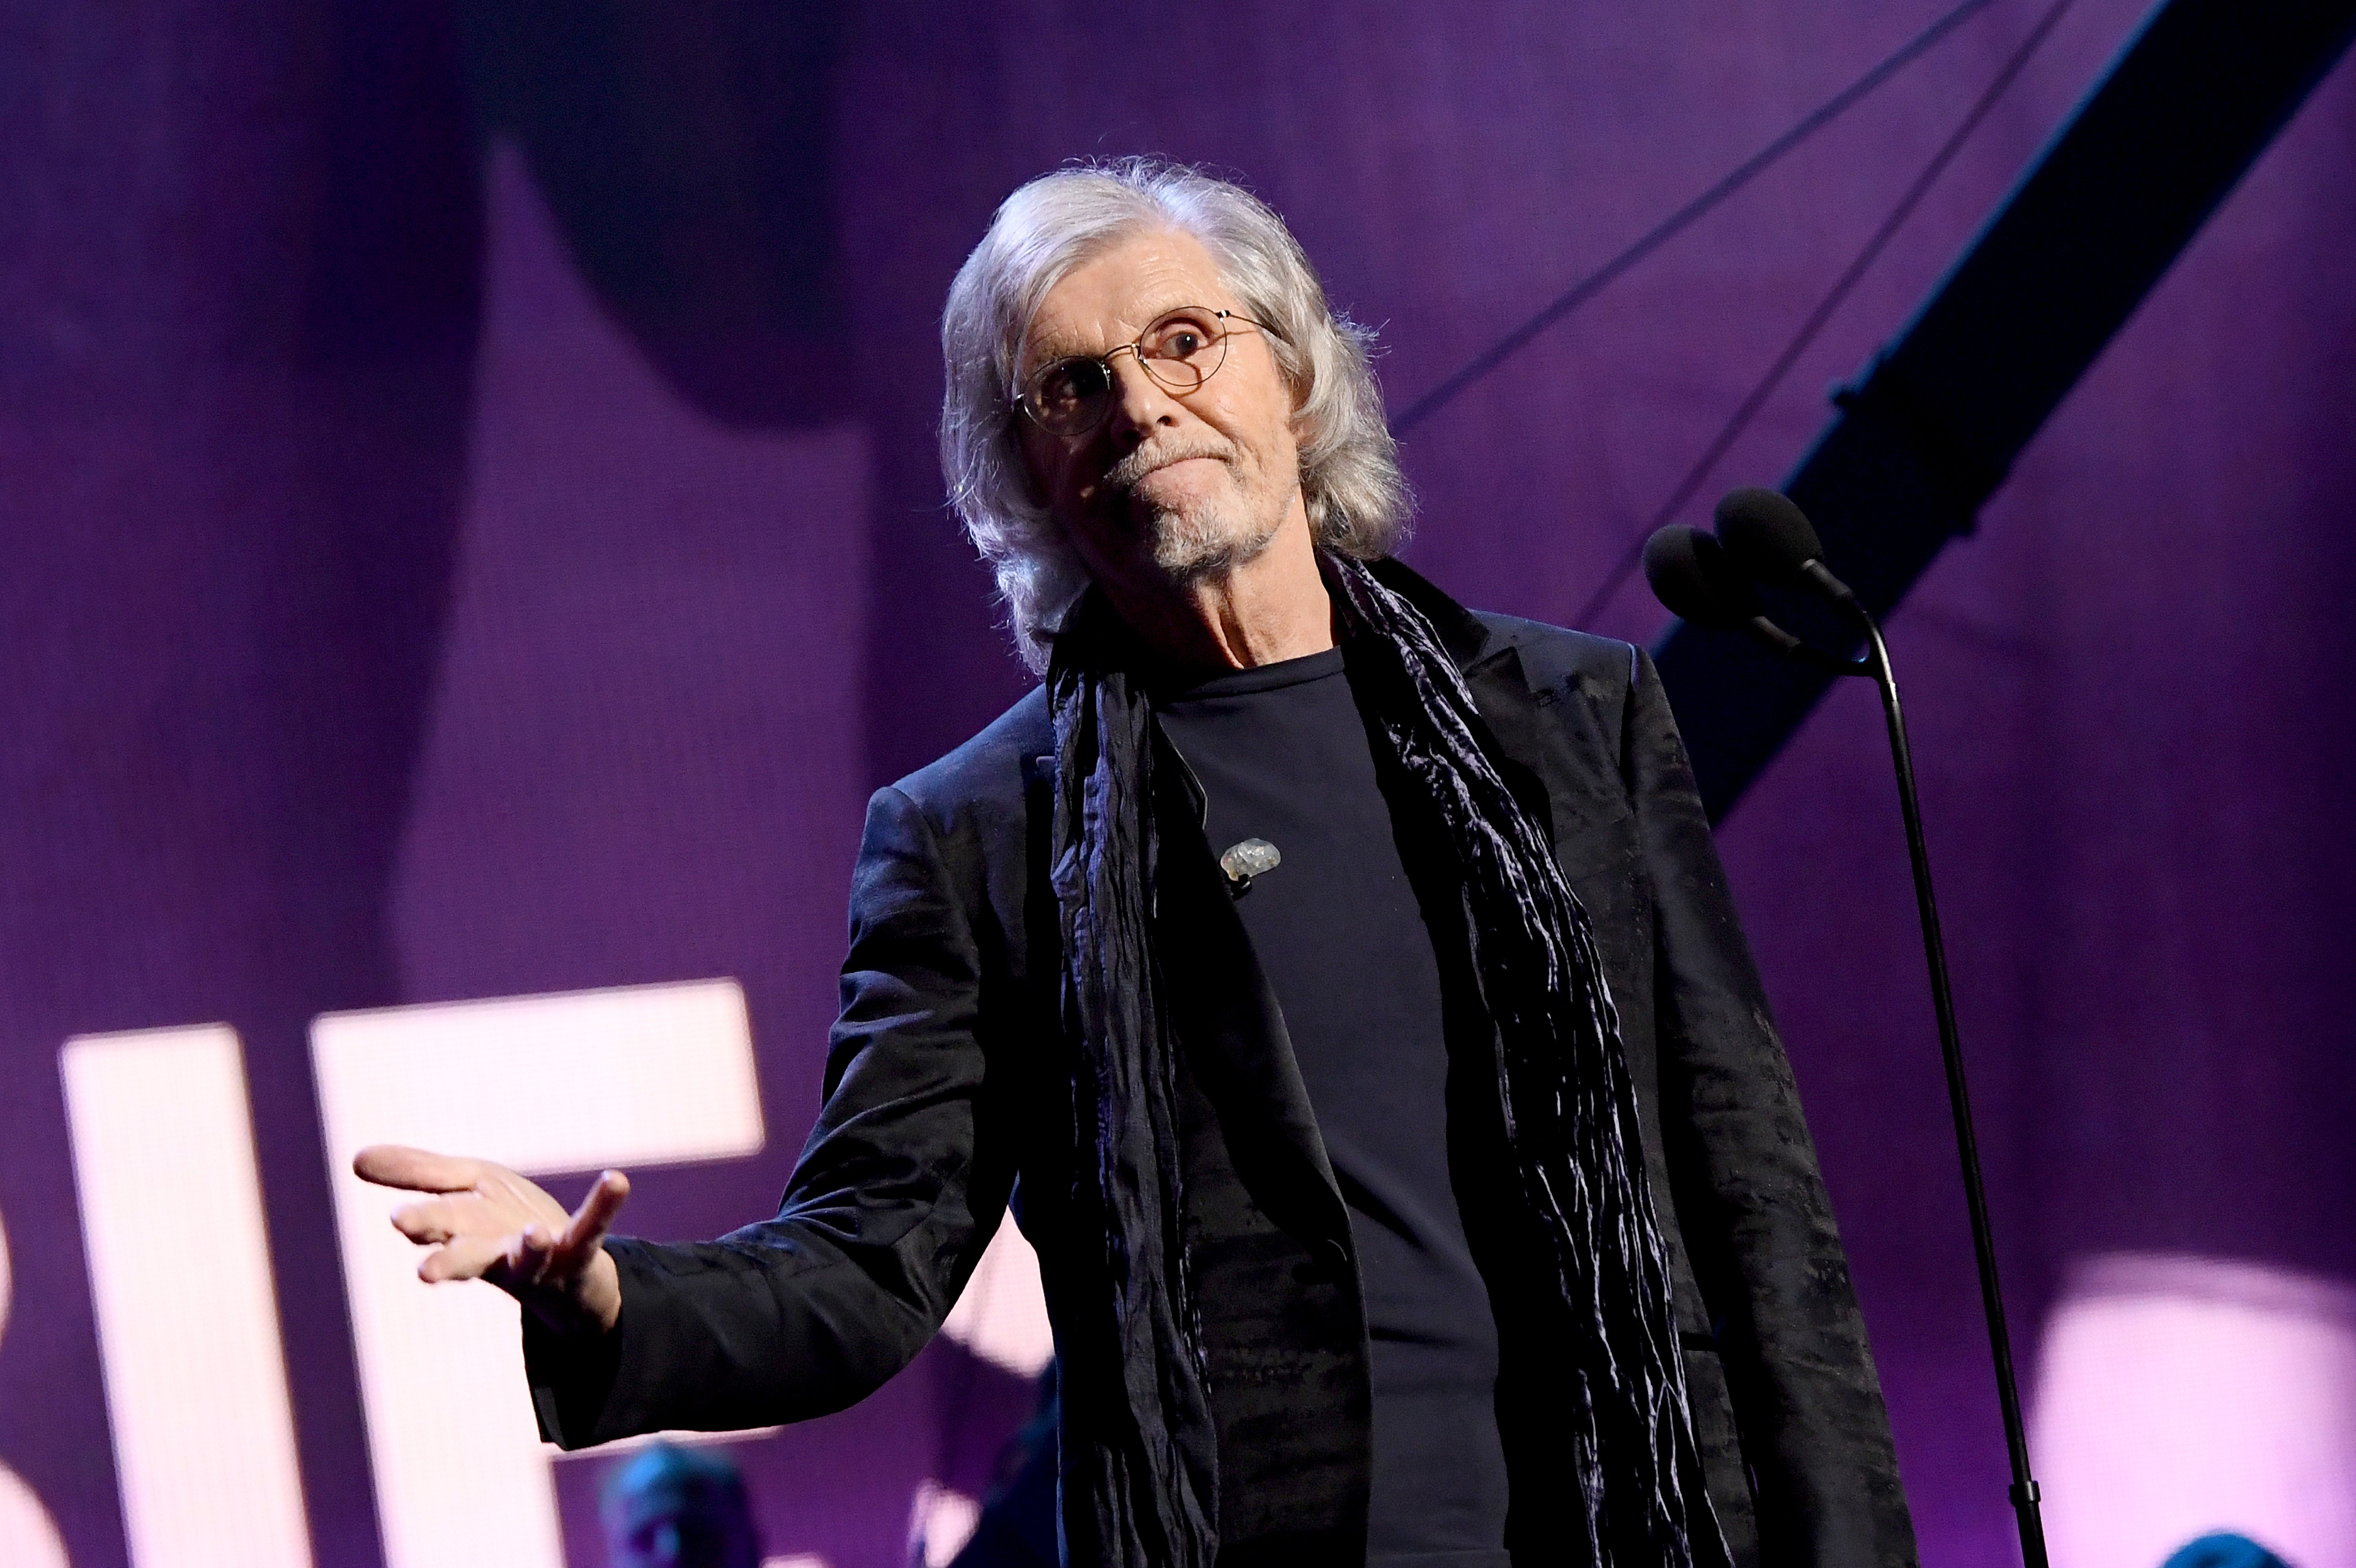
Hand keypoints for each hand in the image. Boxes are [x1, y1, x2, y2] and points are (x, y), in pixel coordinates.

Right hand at [353, 1145, 629, 1338]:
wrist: (565, 1272)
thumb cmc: (502, 1223)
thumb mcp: (461, 1189)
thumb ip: (416, 1173)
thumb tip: (355, 1158)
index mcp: (463, 1232)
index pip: (438, 1223)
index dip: (423, 1221)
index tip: (400, 1220)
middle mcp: (496, 1251)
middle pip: (470, 1253)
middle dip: (451, 1258)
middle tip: (427, 1270)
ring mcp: (539, 1256)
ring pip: (527, 1257)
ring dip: (530, 1248)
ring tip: (534, 1234)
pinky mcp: (579, 1251)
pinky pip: (592, 1227)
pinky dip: (604, 1204)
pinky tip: (616, 1179)